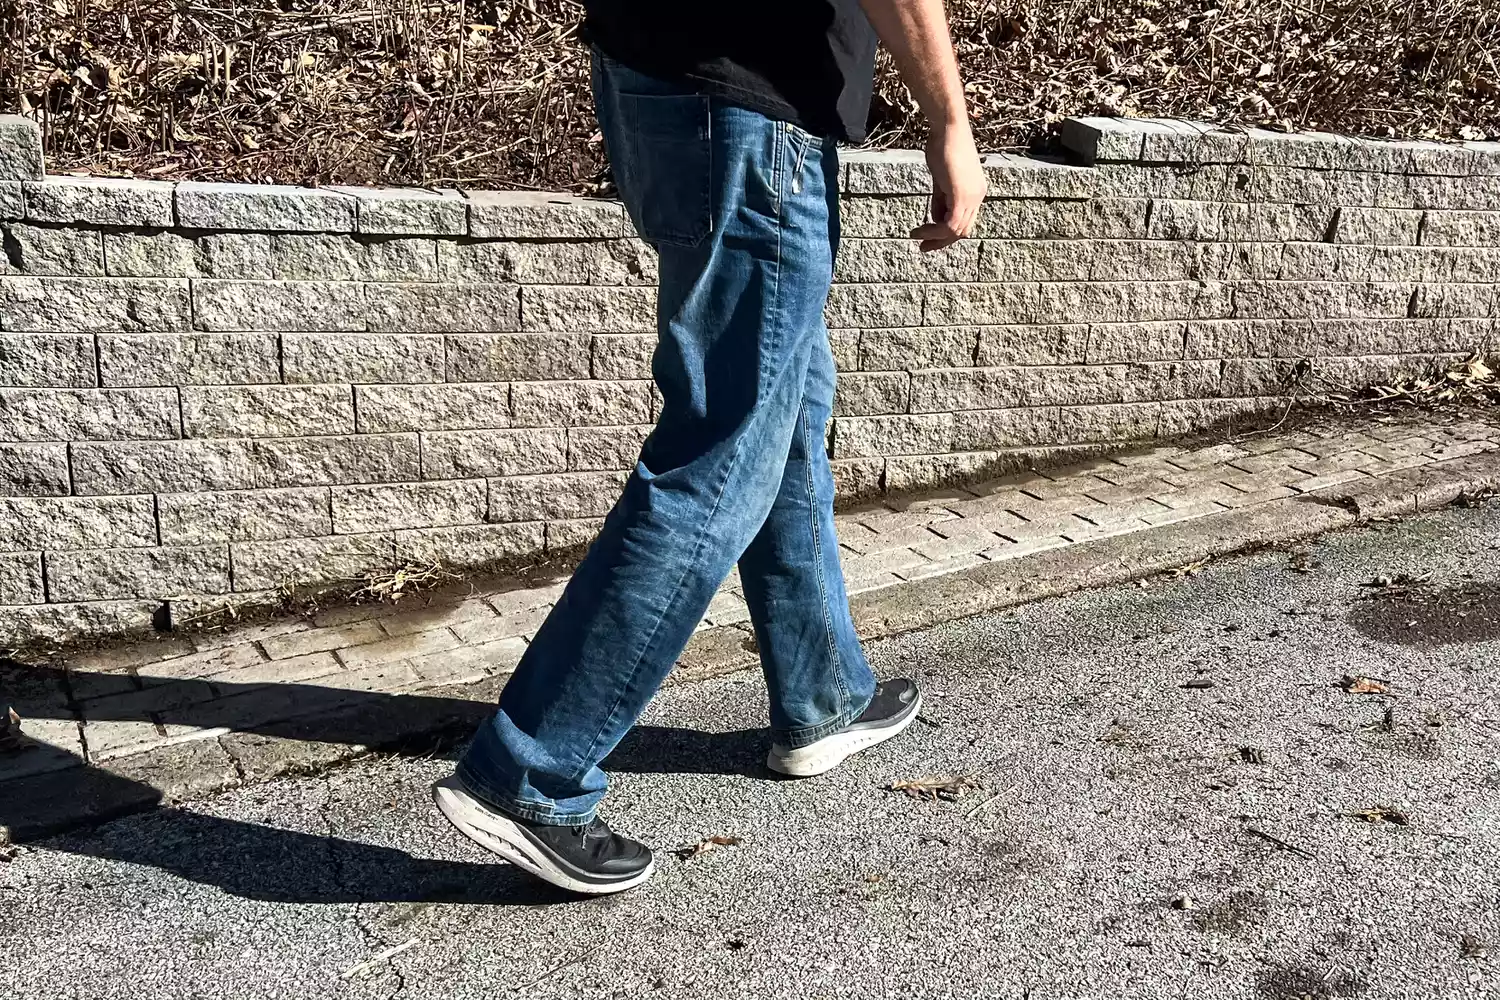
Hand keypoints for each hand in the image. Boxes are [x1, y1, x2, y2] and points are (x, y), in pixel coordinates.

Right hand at [911, 122, 985, 252]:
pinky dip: (934, 232)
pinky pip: (950, 224)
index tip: (929, 237)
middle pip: (963, 230)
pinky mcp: (962, 196)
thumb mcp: (941, 178)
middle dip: (942, 241)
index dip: (947, 233)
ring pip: (956, 230)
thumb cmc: (943, 145)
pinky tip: (920, 231)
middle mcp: (978, 196)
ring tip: (917, 237)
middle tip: (923, 247)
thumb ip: (941, 198)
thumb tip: (936, 218)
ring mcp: (973, 197)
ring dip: (935, 238)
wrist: (948, 128)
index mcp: (975, 190)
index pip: (965, 221)